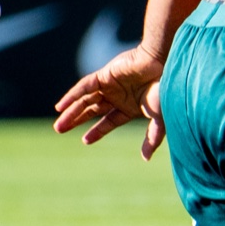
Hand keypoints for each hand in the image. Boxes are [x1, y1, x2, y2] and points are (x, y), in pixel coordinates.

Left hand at [54, 42, 167, 158]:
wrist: (166, 65)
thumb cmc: (166, 90)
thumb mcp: (159, 118)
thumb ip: (152, 138)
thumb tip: (146, 159)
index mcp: (130, 107)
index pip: (109, 121)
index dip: (97, 131)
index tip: (85, 141)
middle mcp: (117, 96)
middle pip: (91, 110)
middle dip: (76, 120)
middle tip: (59, 130)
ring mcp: (110, 85)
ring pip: (85, 100)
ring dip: (70, 111)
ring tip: (58, 125)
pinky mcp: (104, 75)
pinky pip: (84, 87)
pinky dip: (72, 96)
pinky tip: (60, 107)